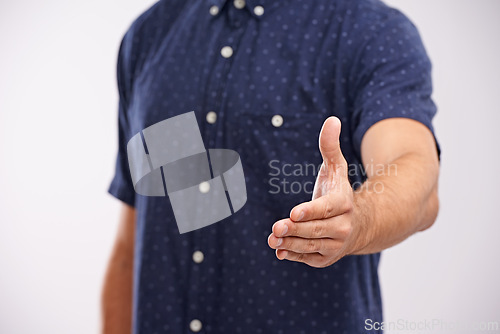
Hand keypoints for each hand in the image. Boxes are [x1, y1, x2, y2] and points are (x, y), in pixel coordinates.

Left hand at [267, 117, 367, 267]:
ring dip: (291, 244)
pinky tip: (280, 251)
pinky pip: (309, 258)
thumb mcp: (336, 169)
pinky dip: (294, 255)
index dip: (311, 211)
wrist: (359, 225)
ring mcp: (336, 244)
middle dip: (295, 230)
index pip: (327, 208)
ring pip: (311, 246)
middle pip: (316, 230)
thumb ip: (330, 147)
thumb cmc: (339, 192)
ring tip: (273, 240)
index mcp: (344, 203)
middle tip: (276, 228)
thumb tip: (331, 119)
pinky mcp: (327, 258)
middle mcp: (343, 226)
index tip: (294, 212)